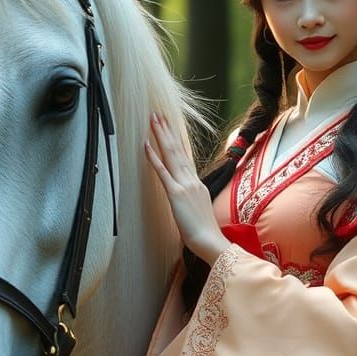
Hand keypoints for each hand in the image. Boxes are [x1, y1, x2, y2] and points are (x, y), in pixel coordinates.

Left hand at [144, 112, 229, 264]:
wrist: (210, 241)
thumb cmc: (204, 232)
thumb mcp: (198, 209)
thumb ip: (192, 198)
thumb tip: (186, 196)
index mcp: (196, 183)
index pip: (184, 157)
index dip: (175, 141)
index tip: (169, 127)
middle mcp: (192, 180)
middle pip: (177, 150)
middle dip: (166, 131)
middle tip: (157, 114)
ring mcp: (184, 185)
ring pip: (171, 155)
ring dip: (161, 136)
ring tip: (153, 120)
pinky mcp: (175, 194)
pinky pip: (163, 172)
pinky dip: (153, 157)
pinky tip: (146, 145)